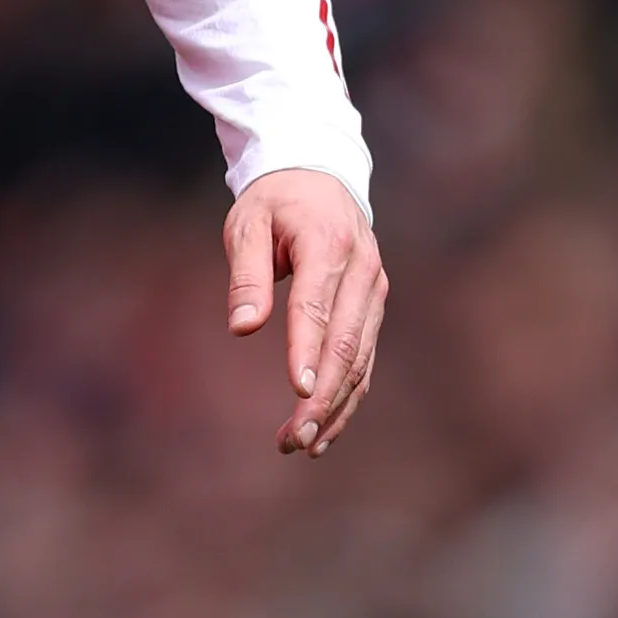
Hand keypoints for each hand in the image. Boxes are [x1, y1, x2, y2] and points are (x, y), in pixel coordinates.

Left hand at [224, 167, 386, 457]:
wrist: (320, 172)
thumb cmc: (274, 200)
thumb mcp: (247, 223)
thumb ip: (246, 274)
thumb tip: (243, 327)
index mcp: (328, 244)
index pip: (317, 307)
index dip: (307, 352)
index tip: (297, 393)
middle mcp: (362, 270)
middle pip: (346, 344)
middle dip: (322, 397)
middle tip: (295, 439)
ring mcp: (374, 291)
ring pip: (361, 360)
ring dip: (335, 407)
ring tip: (302, 445)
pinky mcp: (373, 307)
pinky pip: (365, 359)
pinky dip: (348, 396)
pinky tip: (325, 429)